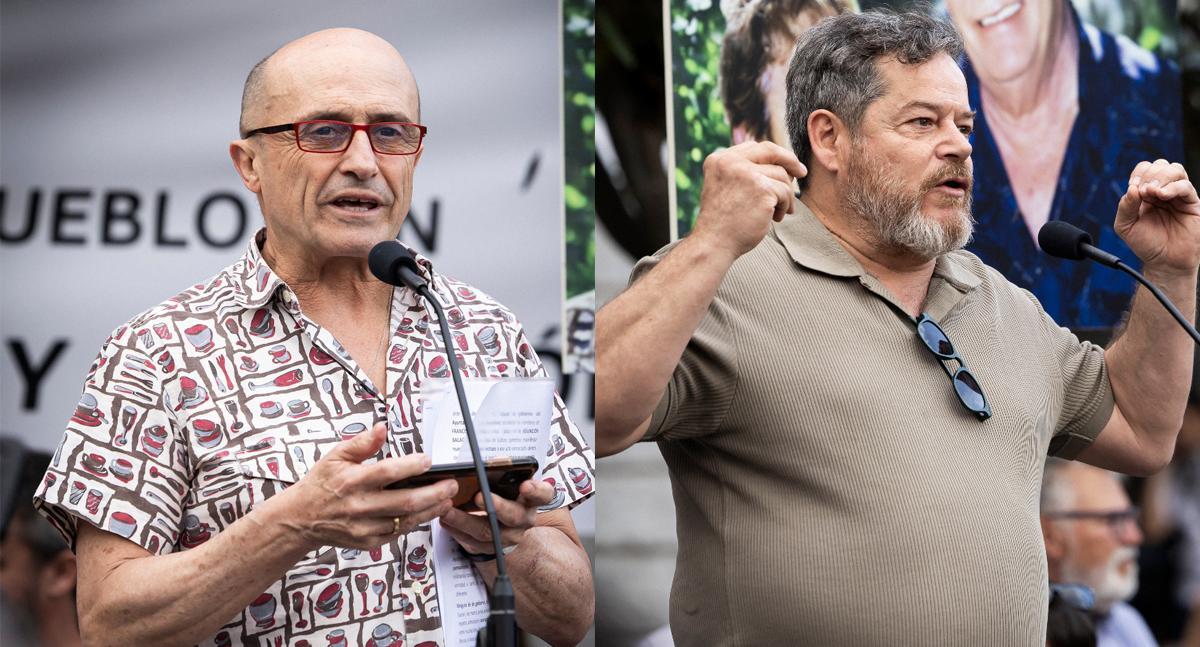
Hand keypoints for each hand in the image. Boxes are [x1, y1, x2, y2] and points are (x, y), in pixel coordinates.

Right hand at [276, 422, 456, 549]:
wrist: (301, 519)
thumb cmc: (320, 485)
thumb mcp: (335, 456)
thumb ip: (361, 443)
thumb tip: (381, 428)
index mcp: (352, 481)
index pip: (387, 472)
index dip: (411, 466)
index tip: (428, 460)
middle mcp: (360, 505)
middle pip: (405, 501)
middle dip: (434, 493)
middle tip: (451, 484)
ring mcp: (365, 527)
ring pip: (407, 520)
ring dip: (431, 509)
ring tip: (447, 498)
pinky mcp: (368, 542)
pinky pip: (398, 532)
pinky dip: (415, 521)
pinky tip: (427, 511)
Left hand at [437, 479, 555, 556]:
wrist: (506, 524)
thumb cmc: (506, 494)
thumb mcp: (509, 480)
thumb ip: (504, 470)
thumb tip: (495, 461)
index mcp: (532, 499)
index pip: (543, 494)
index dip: (536, 490)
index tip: (525, 484)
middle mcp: (524, 519)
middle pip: (513, 516)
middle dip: (495, 506)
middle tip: (478, 496)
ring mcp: (509, 536)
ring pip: (488, 532)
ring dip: (465, 521)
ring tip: (447, 510)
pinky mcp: (492, 548)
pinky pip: (473, 543)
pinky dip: (457, 531)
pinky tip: (445, 520)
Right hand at [692, 141, 806, 259]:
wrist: (714, 243)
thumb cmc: (722, 222)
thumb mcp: (724, 188)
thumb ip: (740, 173)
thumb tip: (777, 166)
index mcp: (719, 160)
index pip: (753, 147)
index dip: (772, 155)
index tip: (785, 163)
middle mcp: (731, 162)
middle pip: (770, 151)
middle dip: (790, 161)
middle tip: (802, 172)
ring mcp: (747, 174)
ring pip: (781, 176)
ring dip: (784, 195)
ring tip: (778, 212)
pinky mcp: (762, 188)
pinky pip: (786, 192)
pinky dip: (785, 206)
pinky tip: (776, 218)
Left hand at [1114, 159, 1199, 275]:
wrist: (1164, 262)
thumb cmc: (1146, 244)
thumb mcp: (1125, 226)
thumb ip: (1125, 207)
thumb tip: (1132, 188)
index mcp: (1146, 193)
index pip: (1144, 169)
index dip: (1138, 174)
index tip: (1133, 188)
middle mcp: (1163, 191)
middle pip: (1160, 165)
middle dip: (1149, 174)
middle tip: (1144, 192)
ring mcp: (1178, 196)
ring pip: (1175, 170)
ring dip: (1161, 177)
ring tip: (1152, 193)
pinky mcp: (1192, 204)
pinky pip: (1186, 186)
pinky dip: (1173, 187)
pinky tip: (1162, 195)